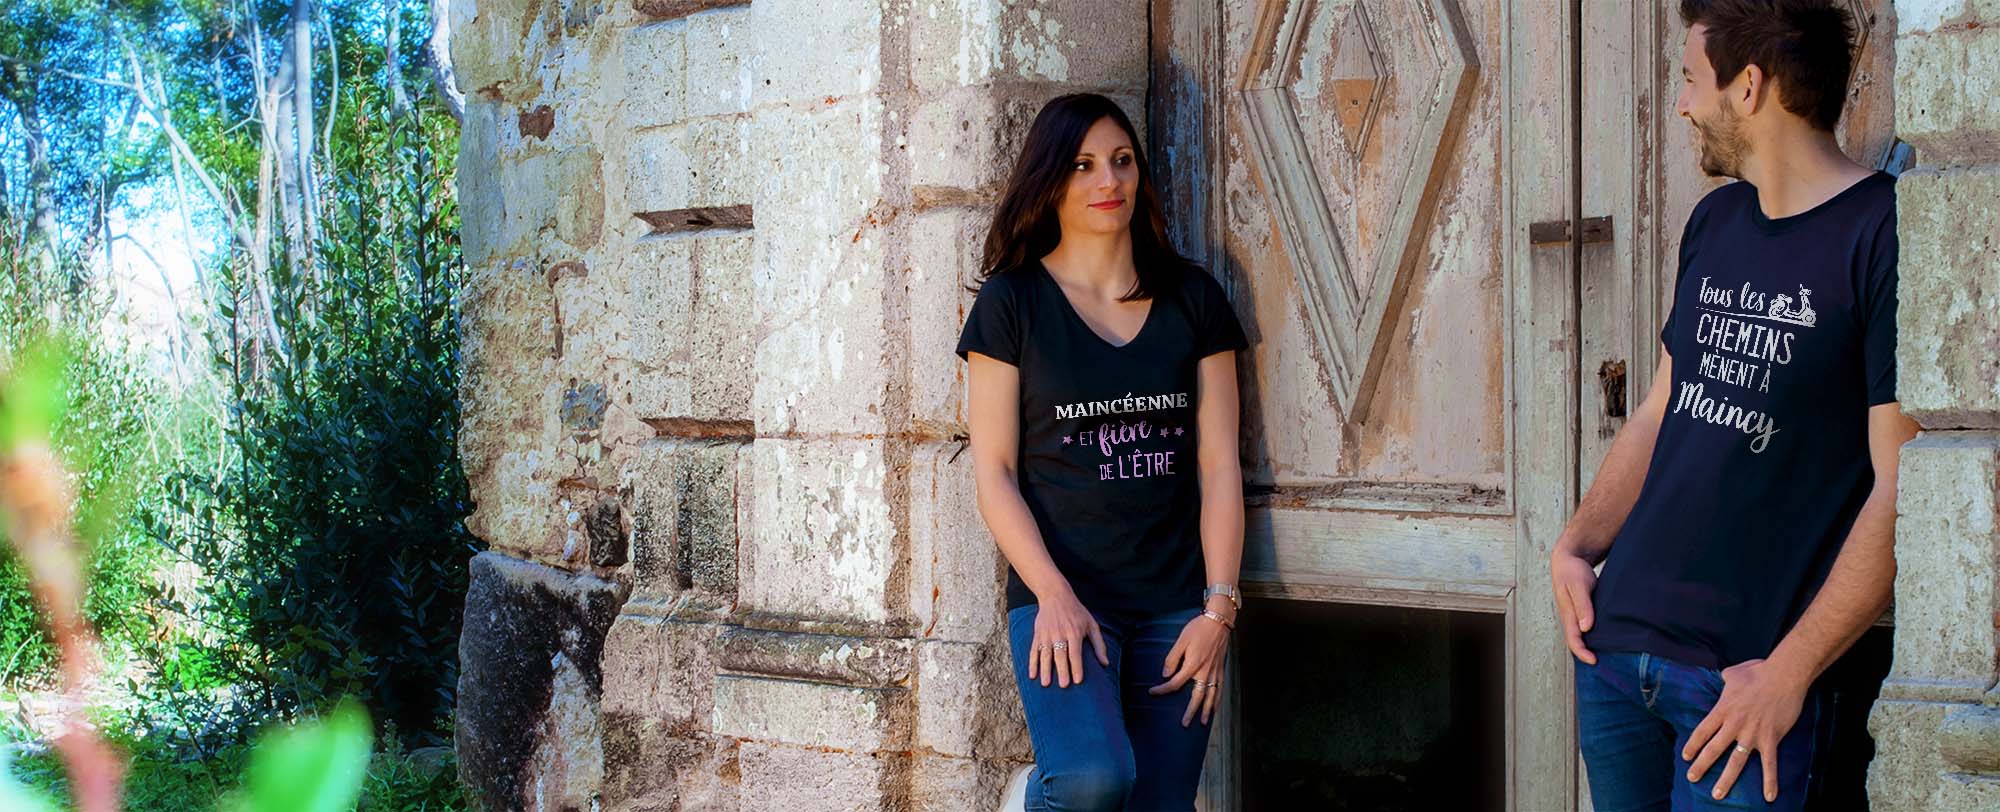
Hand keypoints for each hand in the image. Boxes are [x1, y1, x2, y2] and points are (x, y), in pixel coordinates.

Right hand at [1028, 589, 1108, 687]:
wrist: (1055, 595)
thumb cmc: (1077, 612)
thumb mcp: (1091, 624)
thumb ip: (1099, 644)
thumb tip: (1105, 664)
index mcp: (1074, 632)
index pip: (1075, 653)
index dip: (1077, 667)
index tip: (1078, 680)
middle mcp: (1059, 634)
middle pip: (1060, 655)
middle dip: (1062, 671)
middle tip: (1063, 686)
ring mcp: (1047, 635)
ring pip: (1045, 654)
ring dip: (1045, 670)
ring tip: (1046, 684)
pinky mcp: (1038, 634)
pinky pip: (1034, 650)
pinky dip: (1032, 663)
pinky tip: (1032, 675)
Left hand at [1147, 599, 1232, 726]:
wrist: (1219, 621)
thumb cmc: (1198, 628)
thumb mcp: (1181, 640)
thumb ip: (1172, 658)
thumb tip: (1165, 674)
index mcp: (1193, 665)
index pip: (1175, 683)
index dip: (1162, 689)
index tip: (1152, 692)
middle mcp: (1205, 672)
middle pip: (1197, 697)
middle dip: (1190, 712)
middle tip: (1184, 724)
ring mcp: (1215, 672)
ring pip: (1211, 696)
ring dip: (1206, 710)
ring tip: (1202, 722)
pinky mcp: (1221, 669)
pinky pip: (1219, 689)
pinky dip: (1217, 700)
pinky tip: (1214, 707)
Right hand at [1550, 549, 1598, 664]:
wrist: (1569, 558)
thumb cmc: (1572, 570)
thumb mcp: (1578, 585)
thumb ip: (1582, 605)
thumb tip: (1585, 627)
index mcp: (1567, 614)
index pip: (1573, 640)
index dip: (1582, 653)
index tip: (1595, 661)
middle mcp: (1571, 617)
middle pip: (1577, 642)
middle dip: (1587, 655)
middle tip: (1605, 665)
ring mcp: (1576, 614)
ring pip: (1582, 635)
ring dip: (1592, 646)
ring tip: (1609, 655)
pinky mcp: (1583, 610)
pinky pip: (1587, 627)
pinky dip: (1595, 635)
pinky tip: (1608, 636)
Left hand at [1681, 658, 1809, 802]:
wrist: (1784, 675)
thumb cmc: (1758, 672)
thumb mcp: (1733, 673)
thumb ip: (1725, 679)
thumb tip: (1723, 678)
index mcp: (1723, 710)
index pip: (1702, 731)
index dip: (1693, 745)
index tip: (1686, 757)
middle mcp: (1734, 724)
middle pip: (1714, 749)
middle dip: (1701, 766)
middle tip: (1692, 778)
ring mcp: (1752, 734)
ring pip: (1736, 761)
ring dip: (1726, 780)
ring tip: (1717, 794)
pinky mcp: (1771, 738)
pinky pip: (1770, 764)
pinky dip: (1769, 781)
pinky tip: (1769, 797)